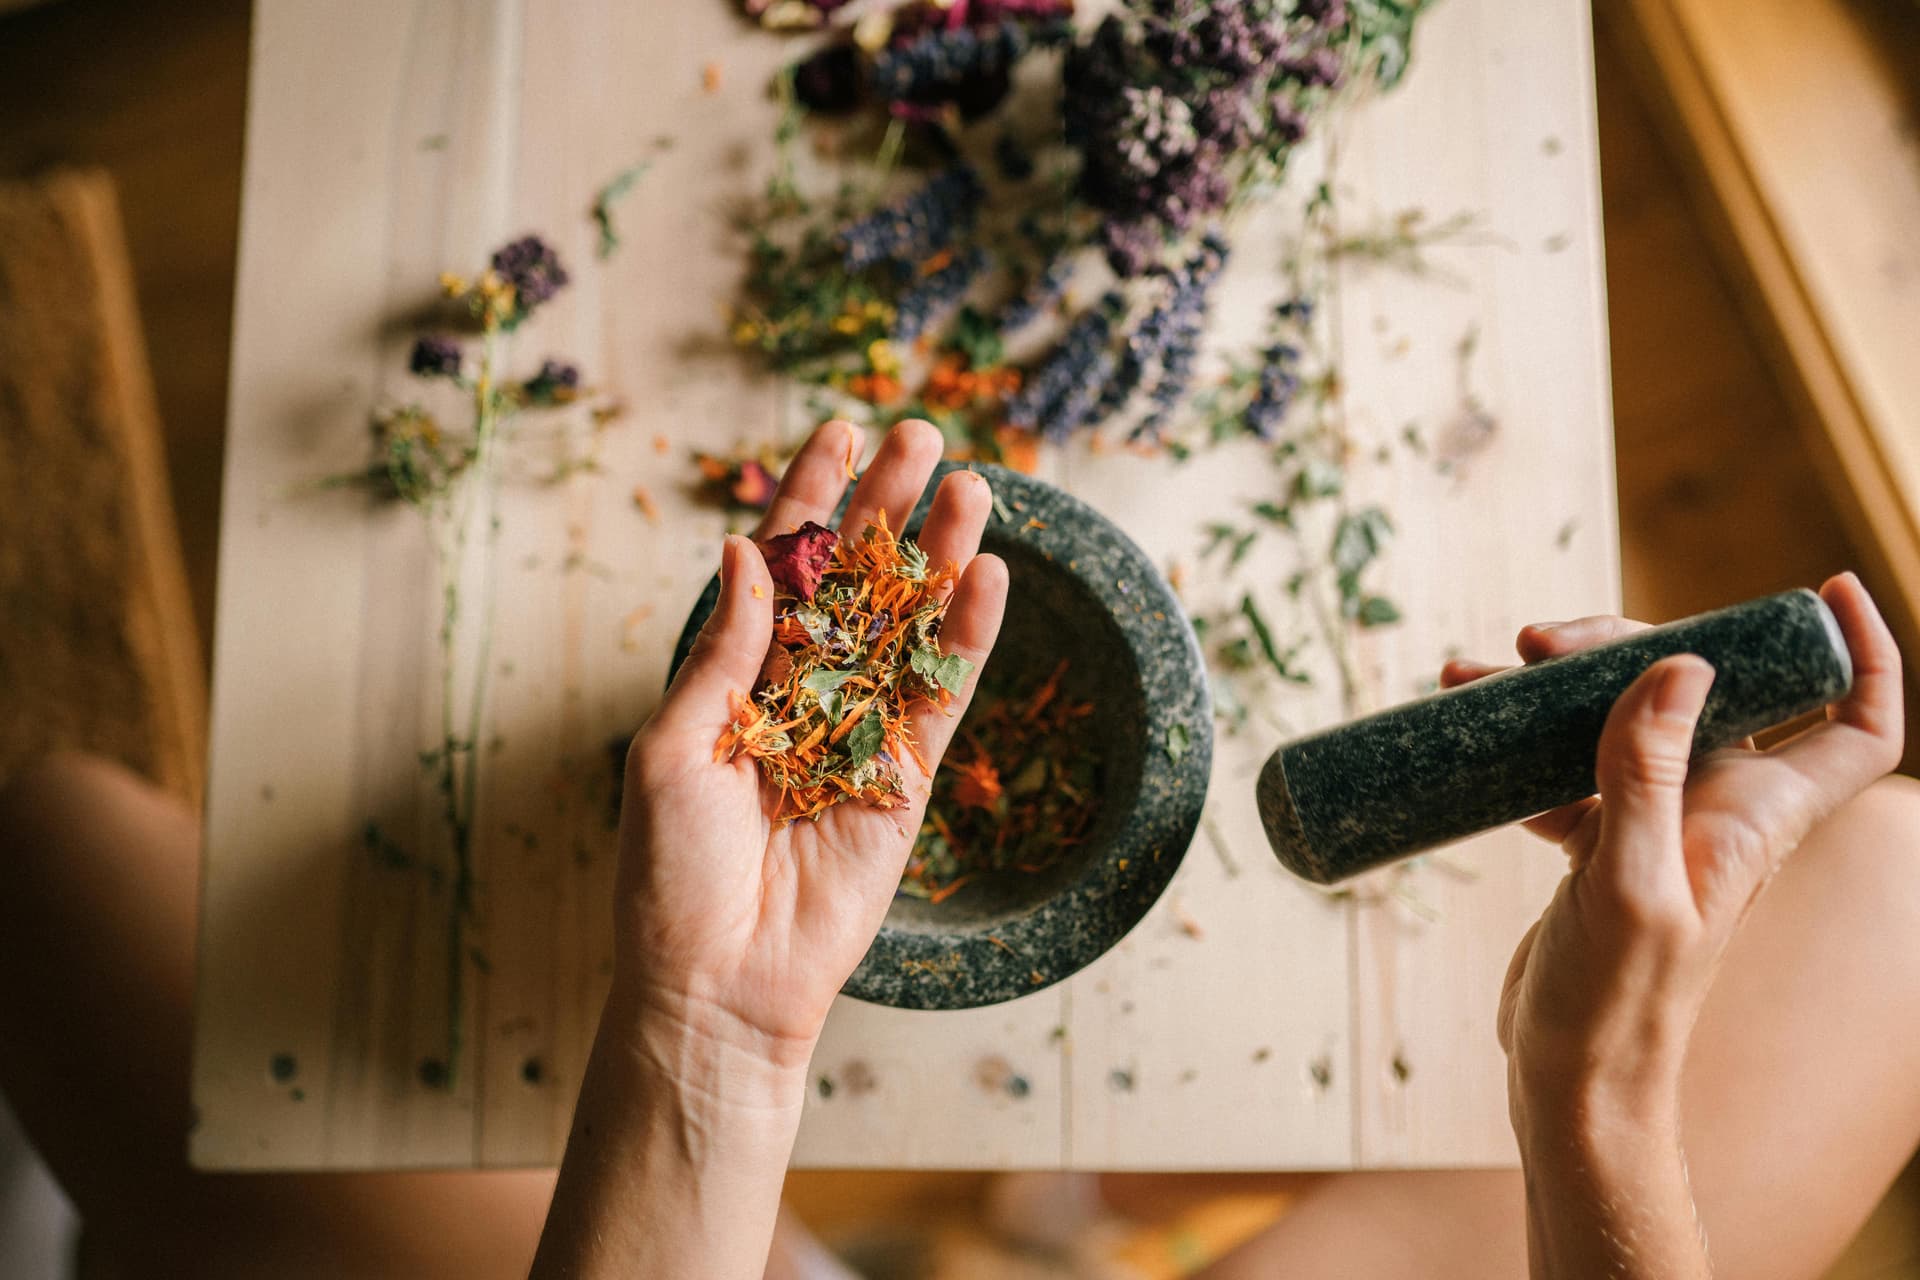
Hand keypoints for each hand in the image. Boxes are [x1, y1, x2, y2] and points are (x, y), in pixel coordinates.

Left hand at [615, 418, 1007, 1068]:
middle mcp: (801, 692)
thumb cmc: (668, 873)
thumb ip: (722, 652)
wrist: (717, 983)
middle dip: (885, 506)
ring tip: (971, 486)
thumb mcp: (670, 748)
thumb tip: (749, 553)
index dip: (808, 498)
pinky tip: (988, 577)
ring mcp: (858, 731)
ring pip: (908, 625)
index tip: (838, 431)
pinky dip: (966, 639)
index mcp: (733, 676)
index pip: (779, 568)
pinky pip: (942, 697)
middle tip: (920, 434)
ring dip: (939, 557)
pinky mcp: (905, 778)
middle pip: (855, 580)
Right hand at [1439, 574, 1903, 1125]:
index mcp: (1757, 817)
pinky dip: (1527, 741)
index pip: (1858, 727)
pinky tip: (1477, 738)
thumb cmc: (1617, 1003)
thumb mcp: (1628, 885)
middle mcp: (1720, 810)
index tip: (1823, 592)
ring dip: (1561, 687)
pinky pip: (1574, 763)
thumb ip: (1649, 775)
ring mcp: (1659, 823)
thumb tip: (1680, 666)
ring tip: (1482, 673)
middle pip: (1707, 689)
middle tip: (1545, 642)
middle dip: (1633, 645)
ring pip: (1630, 718)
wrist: (1570, 1076)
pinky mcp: (1601, 842)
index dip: (1862, 654)